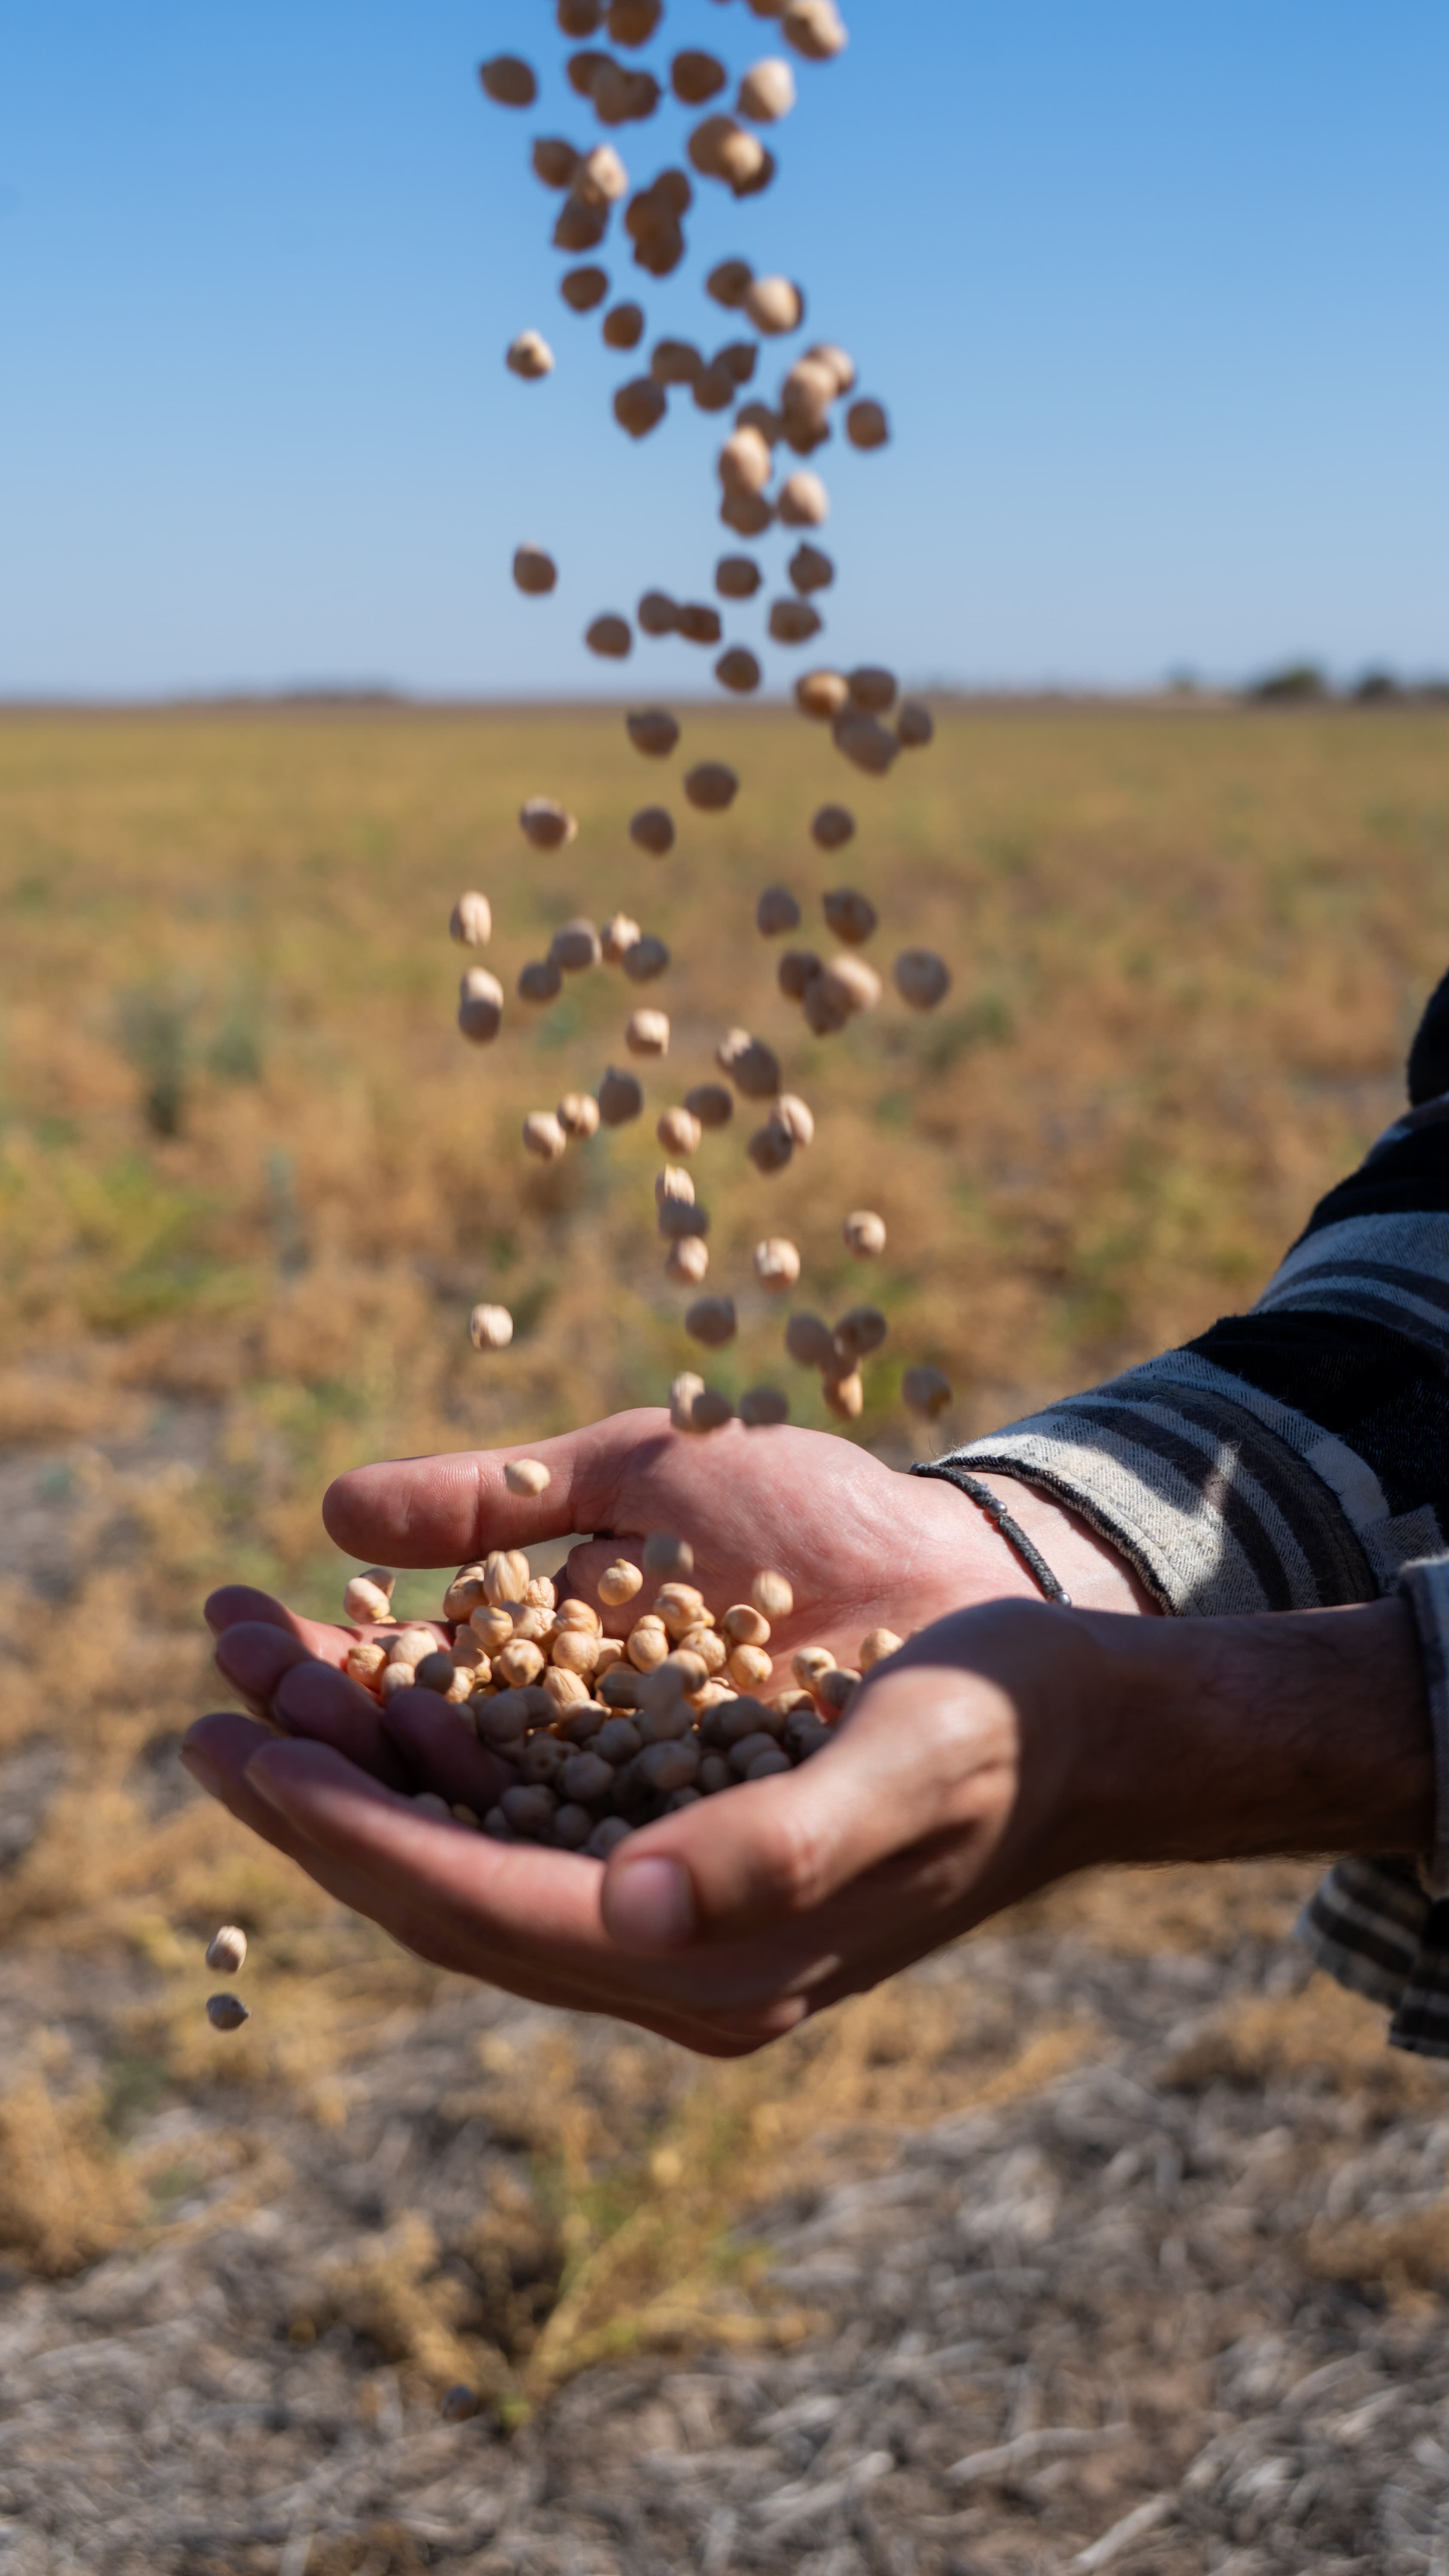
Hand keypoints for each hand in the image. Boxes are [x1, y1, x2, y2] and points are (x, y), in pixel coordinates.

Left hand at [182, 1408, 1156, 2054]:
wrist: (1088, 1728)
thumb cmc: (1005, 1729)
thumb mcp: (905, 1767)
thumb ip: (776, 1850)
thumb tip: (631, 1909)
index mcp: (713, 1959)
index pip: (475, 1906)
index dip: (345, 1831)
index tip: (233, 1744)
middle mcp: (672, 1957)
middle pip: (444, 1885)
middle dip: (319, 1790)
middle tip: (212, 1685)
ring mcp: (672, 1912)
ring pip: (468, 1849)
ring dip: (364, 1760)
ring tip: (269, 1658)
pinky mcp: (677, 1854)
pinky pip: (520, 1818)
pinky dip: (439, 1750)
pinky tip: (391, 1677)